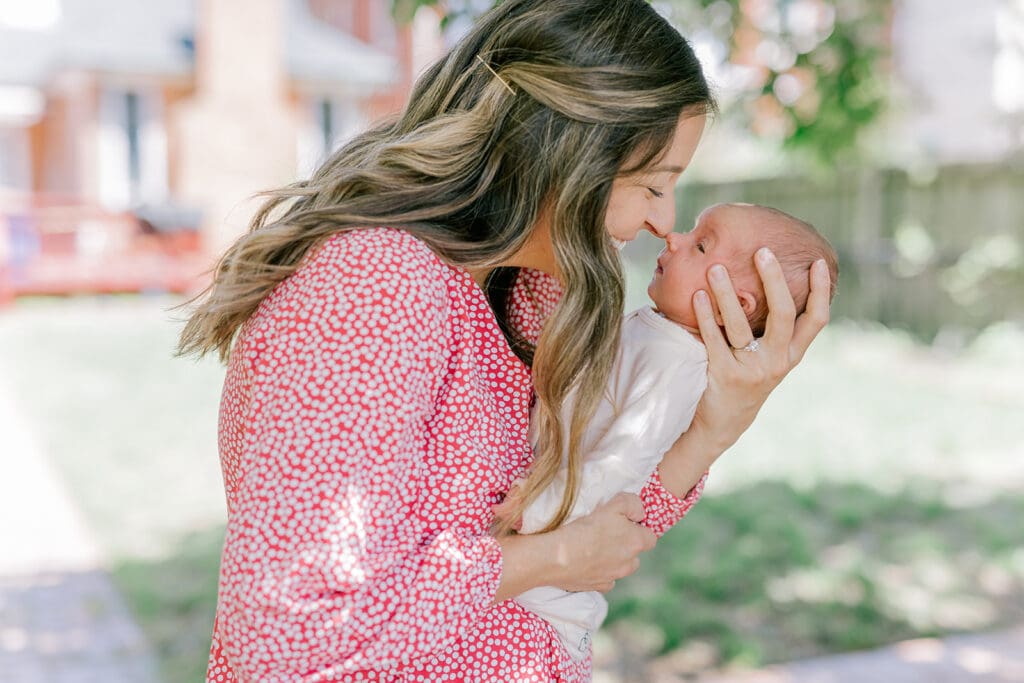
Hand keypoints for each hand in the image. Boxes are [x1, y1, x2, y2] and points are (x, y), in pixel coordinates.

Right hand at [546, 492, 655, 592]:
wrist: (558, 556)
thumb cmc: (586, 527)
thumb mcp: (614, 504)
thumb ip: (632, 504)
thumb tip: (640, 513)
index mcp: (636, 543)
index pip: (650, 537)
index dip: (639, 528)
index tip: (624, 522)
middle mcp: (629, 563)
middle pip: (635, 554)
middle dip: (625, 545)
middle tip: (606, 533)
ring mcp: (613, 577)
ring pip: (620, 567)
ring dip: (613, 559)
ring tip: (593, 547)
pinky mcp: (597, 587)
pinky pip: (605, 580)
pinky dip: (599, 572)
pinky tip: (586, 562)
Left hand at [692, 248, 830, 451]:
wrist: (724, 421)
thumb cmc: (747, 377)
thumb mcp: (770, 357)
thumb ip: (776, 329)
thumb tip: (773, 281)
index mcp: (793, 354)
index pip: (817, 320)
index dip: (821, 291)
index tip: (816, 262)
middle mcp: (777, 361)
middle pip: (783, 314)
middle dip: (774, 280)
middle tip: (763, 251)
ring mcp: (751, 369)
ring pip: (741, 325)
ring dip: (727, 294)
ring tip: (716, 268)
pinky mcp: (724, 374)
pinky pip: (714, 339)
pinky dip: (705, 315)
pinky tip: (697, 295)